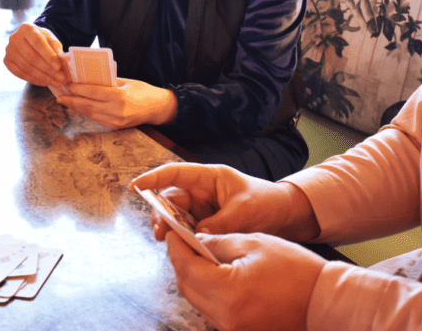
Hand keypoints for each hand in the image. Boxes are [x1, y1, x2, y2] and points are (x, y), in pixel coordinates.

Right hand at [3, 23, 66, 86]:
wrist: (30, 40)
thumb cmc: (43, 39)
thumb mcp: (52, 39)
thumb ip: (56, 48)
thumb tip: (61, 60)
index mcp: (27, 28)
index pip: (38, 43)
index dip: (49, 56)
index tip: (59, 67)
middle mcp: (14, 38)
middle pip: (31, 57)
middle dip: (47, 69)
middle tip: (60, 78)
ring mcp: (9, 50)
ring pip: (26, 67)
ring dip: (42, 77)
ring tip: (55, 82)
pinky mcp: (6, 61)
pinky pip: (19, 73)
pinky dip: (33, 79)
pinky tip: (44, 82)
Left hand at [55, 77, 177, 129]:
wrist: (158, 109)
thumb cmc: (144, 91)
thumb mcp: (127, 82)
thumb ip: (108, 82)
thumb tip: (88, 79)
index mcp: (120, 97)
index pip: (93, 92)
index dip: (78, 89)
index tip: (68, 84)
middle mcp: (116, 111)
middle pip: (88, 105)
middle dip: (72, 100)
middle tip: (60, 95)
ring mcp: (116, 121)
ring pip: (90, 113)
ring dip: (76, 107)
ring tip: (65, 101)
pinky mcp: (116, 127)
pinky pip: (96, 119)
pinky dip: (86, 112)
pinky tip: (79, 107)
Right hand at [130, 163, 319, 241]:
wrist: (284, 216)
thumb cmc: (266, 202)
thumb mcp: (245, 211)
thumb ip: (220, 223)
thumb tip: (198, 236)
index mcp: (210, 177)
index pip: (176, 174)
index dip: (154, 178)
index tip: (136, 186)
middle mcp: (202, 191)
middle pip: (171, 199)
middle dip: (162, 214)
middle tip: (161, 232)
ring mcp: (203, 209)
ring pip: (177, 217)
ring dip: (171, 228)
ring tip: (169, 241)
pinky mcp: (206, 225)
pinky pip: (188, 231)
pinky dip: (183, 239)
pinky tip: (183, 247)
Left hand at [166, 231, 325, 330]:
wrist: (324, 301)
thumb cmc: (296, 271)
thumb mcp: (254, 244)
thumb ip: (218, 242)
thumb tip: (195, 241)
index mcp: (228, 292)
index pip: (186, 268)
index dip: (176, 247)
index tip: (173, 232)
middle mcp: (225, 317)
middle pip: (187, 287)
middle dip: (182, 262)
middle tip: (184, 241)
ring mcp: (231, 329)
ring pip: (197, 300)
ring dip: (193, 278)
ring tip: (200, 256)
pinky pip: (211, 310)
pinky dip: (208, 291)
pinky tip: (215, 275)